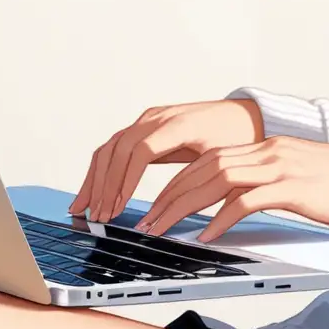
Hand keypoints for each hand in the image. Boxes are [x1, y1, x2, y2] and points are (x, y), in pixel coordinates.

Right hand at [69, 99, 264, 223]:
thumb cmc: (238, 135)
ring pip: (110, 148)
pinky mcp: (144, 127)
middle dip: (104, 186)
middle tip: (98, 215)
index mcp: (177, 124)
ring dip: (95, 179)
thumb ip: (199, 180)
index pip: (141, 150)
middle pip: (118, 149)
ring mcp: (147, 120)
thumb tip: (179, 212)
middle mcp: (156, 118)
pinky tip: (93, 190)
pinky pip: (115, 148)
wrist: (245, 113)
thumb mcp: (224, 159)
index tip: (119, 206)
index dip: (126, 179)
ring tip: (84, 207)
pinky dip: (101, 171)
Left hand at [136, 138, 328, 242]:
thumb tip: (227, 212)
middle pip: (203, 167)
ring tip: (162, 229)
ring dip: (184, 205)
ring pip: (217, 179)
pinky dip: (222, 217)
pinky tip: (206, 236)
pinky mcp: (296, 187)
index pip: (206, 160)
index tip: (150, 207)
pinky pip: (249, 200)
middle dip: (168, 195)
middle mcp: (268, 152)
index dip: (174, 183)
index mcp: (265, 149)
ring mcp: (282, 167)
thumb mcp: (295, 184)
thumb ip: (263, 189)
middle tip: (143, 221)